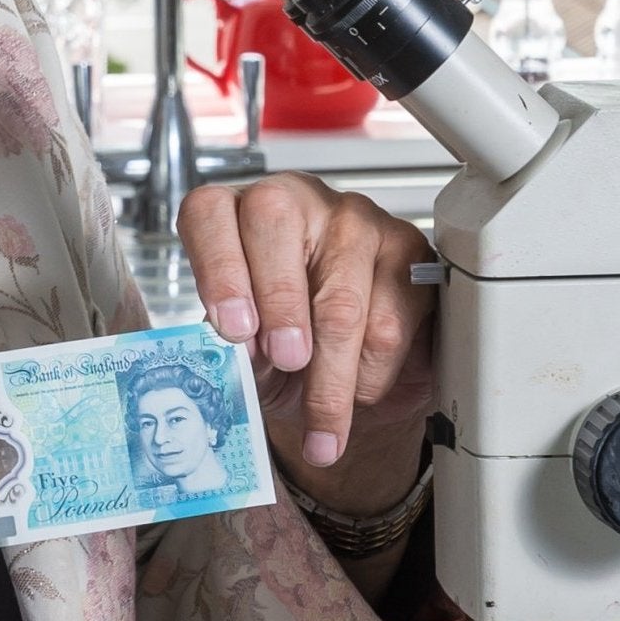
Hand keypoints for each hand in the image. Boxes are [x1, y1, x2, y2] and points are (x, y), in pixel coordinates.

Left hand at [178, 172, 434, 513]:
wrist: (350, 380)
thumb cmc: (285, 353)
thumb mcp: (248, 357)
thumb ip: (238, 351)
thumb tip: (245, 352)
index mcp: (235, 216)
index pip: (210, 212)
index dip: (217, 268)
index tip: (232, 329)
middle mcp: (294, 202)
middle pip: (275, 225)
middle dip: (280, 307)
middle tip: (287, 361)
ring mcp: (355, 219)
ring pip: (341, 297)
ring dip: (332, 374)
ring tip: (322, 418)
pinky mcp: (409, 250)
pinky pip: (391, 320)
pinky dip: (373, 374)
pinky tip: (360, 390)